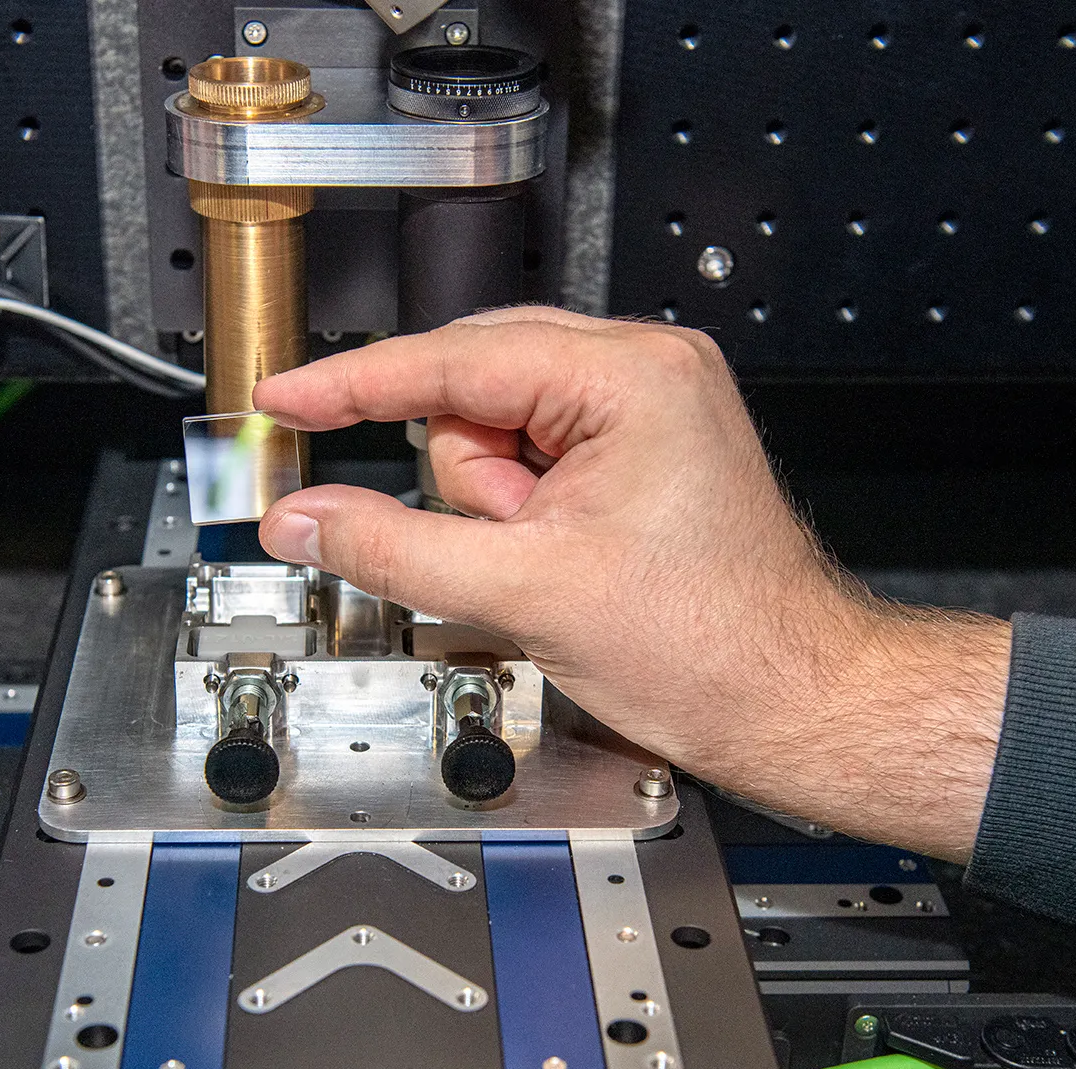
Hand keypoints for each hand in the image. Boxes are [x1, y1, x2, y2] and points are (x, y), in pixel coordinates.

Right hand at [253, 308, 1009, 858]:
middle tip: (501, 549)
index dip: (353, 384)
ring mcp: (645, 412)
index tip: (285, 395)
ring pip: (494, 434)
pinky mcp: (639, 455)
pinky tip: (564, 565)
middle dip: (467, 484)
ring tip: (555, 566)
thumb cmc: (714, 644)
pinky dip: (522, 519)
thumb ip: (393, 547)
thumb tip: (308, 517)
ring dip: (498, 512)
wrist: (790, 700)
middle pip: (471, 393)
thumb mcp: (524, 593)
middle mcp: (645, 373)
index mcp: (630, 375)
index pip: (451, 360)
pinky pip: (531, 465)